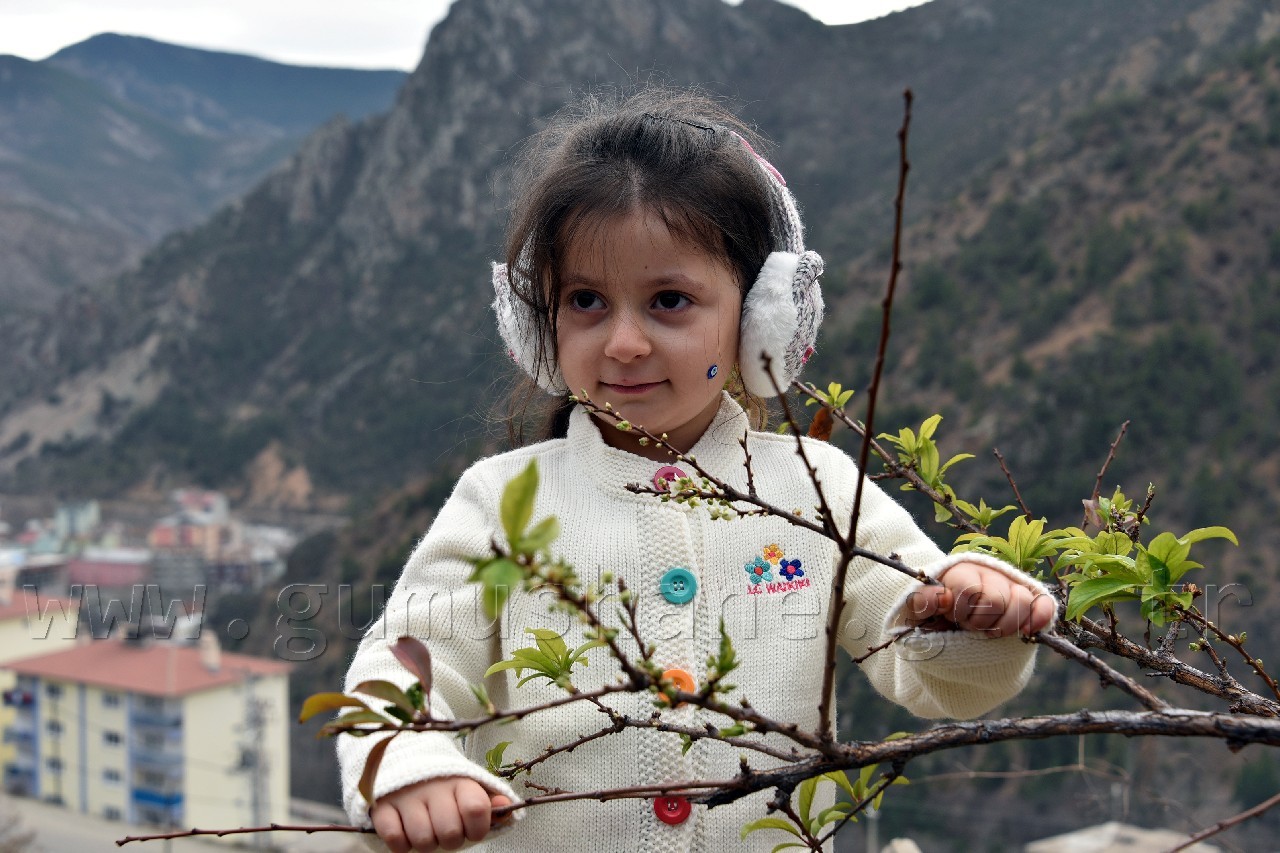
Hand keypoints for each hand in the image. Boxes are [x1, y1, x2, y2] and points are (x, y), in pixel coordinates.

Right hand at [370, 776, 512, 851]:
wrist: (404, 761)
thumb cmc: (445, 786)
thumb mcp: (470, 790)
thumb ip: (490, 804)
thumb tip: (507, 809)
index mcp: (460, 782)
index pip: (477, 809)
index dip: (477, 828)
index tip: (472, 828)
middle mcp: (434, 787)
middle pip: (450, 832)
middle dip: (450, 840)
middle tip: (445, 830)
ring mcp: (407, 796)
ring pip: (422, 840)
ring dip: (426, 843)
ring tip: (426, 830)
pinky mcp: (382, 805)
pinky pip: (394, 838)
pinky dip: (401, 843)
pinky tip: (405, 830)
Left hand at [903, 561, 1055, 637]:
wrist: (954, 630)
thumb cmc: (934, 619)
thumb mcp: (917, 612)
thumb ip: (922, 602)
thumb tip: (943, 597)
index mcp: (961, 572)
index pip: (968, 589)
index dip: (961, 610)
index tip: (952, 618)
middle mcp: (989, 574)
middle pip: (996, 599)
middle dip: (981, 621)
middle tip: (970, 626)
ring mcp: (1012, 586)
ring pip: (1021, 601)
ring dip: (1005, 626)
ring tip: (990, 631)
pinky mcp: (1030, 601)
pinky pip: (1043, 605)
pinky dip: (1038, 619)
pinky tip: (1026, 632)